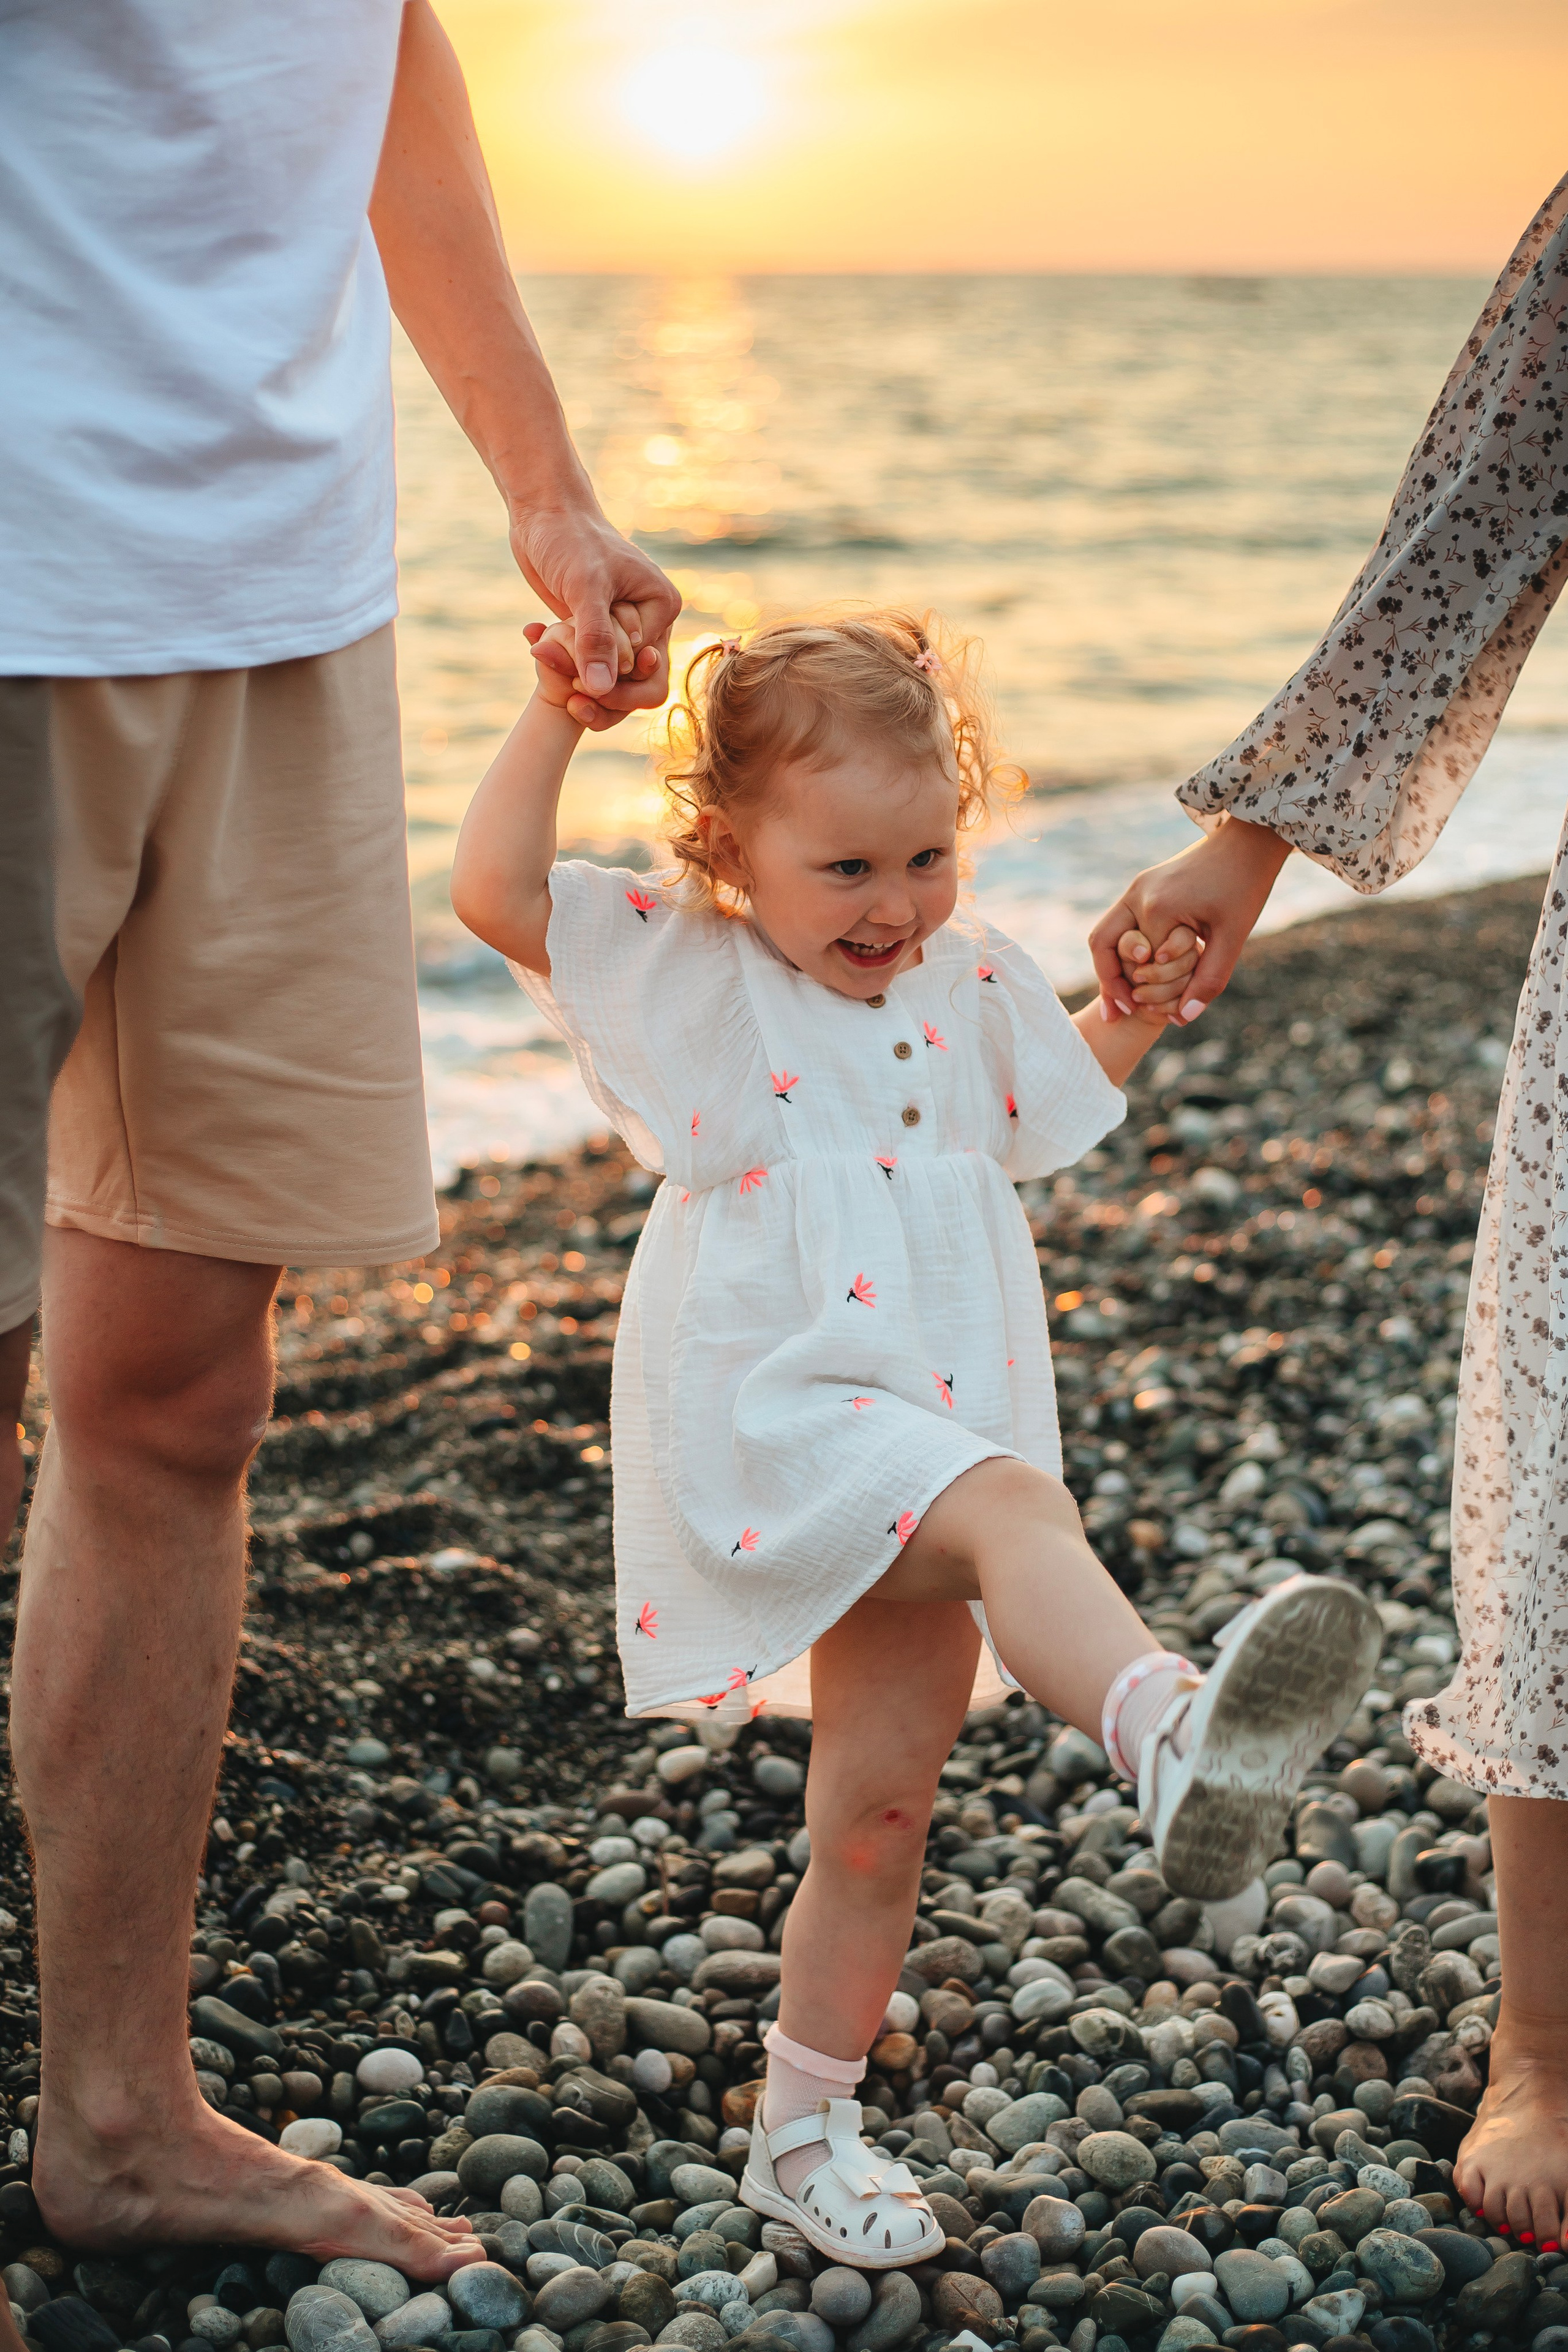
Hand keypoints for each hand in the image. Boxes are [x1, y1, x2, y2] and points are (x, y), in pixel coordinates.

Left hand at [510, 506, 680, 730]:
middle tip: (562, 688)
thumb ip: (596, 639)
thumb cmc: (569, 538)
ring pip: (606, 680)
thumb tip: (603, 690)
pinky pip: (584, 664)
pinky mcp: (594, 631)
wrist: (544, 512)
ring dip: (571, 675)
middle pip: (634, 686)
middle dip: (596, 690)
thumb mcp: (584, 588)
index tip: (573, 673)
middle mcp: (649, 622)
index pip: (647, 673)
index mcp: (662, 608)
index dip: (612, 683)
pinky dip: (558, 660)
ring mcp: (621, 629)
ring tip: (539, 652)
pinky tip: (534, 636)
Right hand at [1089, 815, 1289, 1023]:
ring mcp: (1136, 887)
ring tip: (1121, 999)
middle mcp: (1137, 895)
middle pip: (1102, 946)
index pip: (1138, 964)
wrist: (1246, 842)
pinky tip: (1132, 971)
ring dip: (1110, 967)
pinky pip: (1119, 923)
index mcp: (1157, 908)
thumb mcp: (1233, 936)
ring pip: (1105, 935)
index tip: (1153, 1015)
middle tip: (1118, 1013)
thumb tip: (1183, 1019)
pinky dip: (1120, 950)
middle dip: (1109, 982)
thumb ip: (1208, 978)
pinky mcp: (1142, 885)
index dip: (1145, 992)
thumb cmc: (1244, 886)